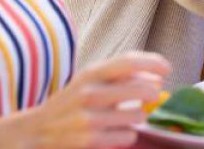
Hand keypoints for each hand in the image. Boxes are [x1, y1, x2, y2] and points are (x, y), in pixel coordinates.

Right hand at [23, 52, 169, 147]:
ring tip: (128, 117)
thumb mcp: (89, 81)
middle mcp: (89, 92)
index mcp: (91, 73)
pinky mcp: (90, 140)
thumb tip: (157, 80)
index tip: (167, 69)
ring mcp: (89, 118)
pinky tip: (116, 132)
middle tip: (153, 96)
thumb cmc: (71, 103)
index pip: (129, 61)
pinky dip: (128, 134)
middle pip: (141, 90)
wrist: (35, 130)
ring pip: (138, 116)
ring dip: (139, 117)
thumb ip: (119, 76)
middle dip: (153, 93)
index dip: (153, 63)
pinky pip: (128, 136)